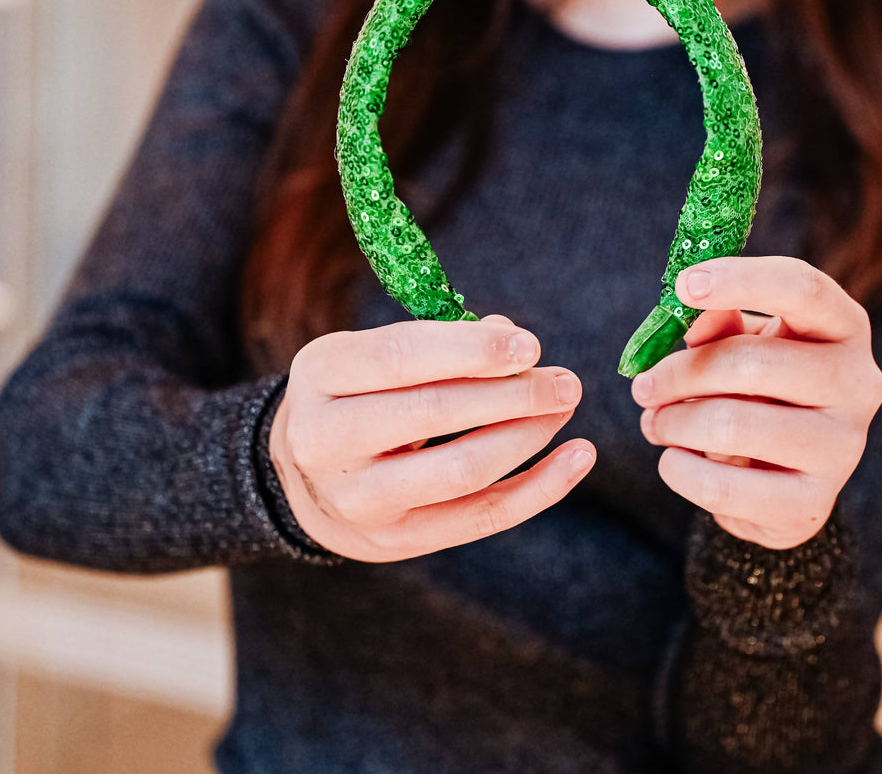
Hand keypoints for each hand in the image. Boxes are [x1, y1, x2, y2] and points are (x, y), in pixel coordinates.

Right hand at [269, 314, 593, 562]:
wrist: (304, 480)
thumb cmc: (357, 395)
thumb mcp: (371, 354)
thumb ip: (438, 341)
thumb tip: (512, 341)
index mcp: (320, 375)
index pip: (398, 358)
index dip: (470, 350)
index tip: (530, 344)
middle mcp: (326, 440)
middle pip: (433, 412)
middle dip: (512, 393)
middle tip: (565, 381)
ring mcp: (360, 499)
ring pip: (461, 469)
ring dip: (527, 435)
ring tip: (564, 408)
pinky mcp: (397, 540)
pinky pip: (481, 516)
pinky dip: (539, 488)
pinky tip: (577, 458)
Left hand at [630, 256, 881, 549]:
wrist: (779, 472)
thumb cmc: (756, 384)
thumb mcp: (742, 340)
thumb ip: (718, 320)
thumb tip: (695, 309)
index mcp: (843, 327)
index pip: (804, 289)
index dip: (742, 280)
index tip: (683, 284)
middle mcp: (858, 385)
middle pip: (751, 363)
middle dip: (679, 374)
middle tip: (642, 387)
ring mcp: (842, 449)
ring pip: (730, 426)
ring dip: (672, 422)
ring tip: (656, 422)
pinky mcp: (811, 505)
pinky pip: (721, 488)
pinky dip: (679, 470)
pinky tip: (675, 459)